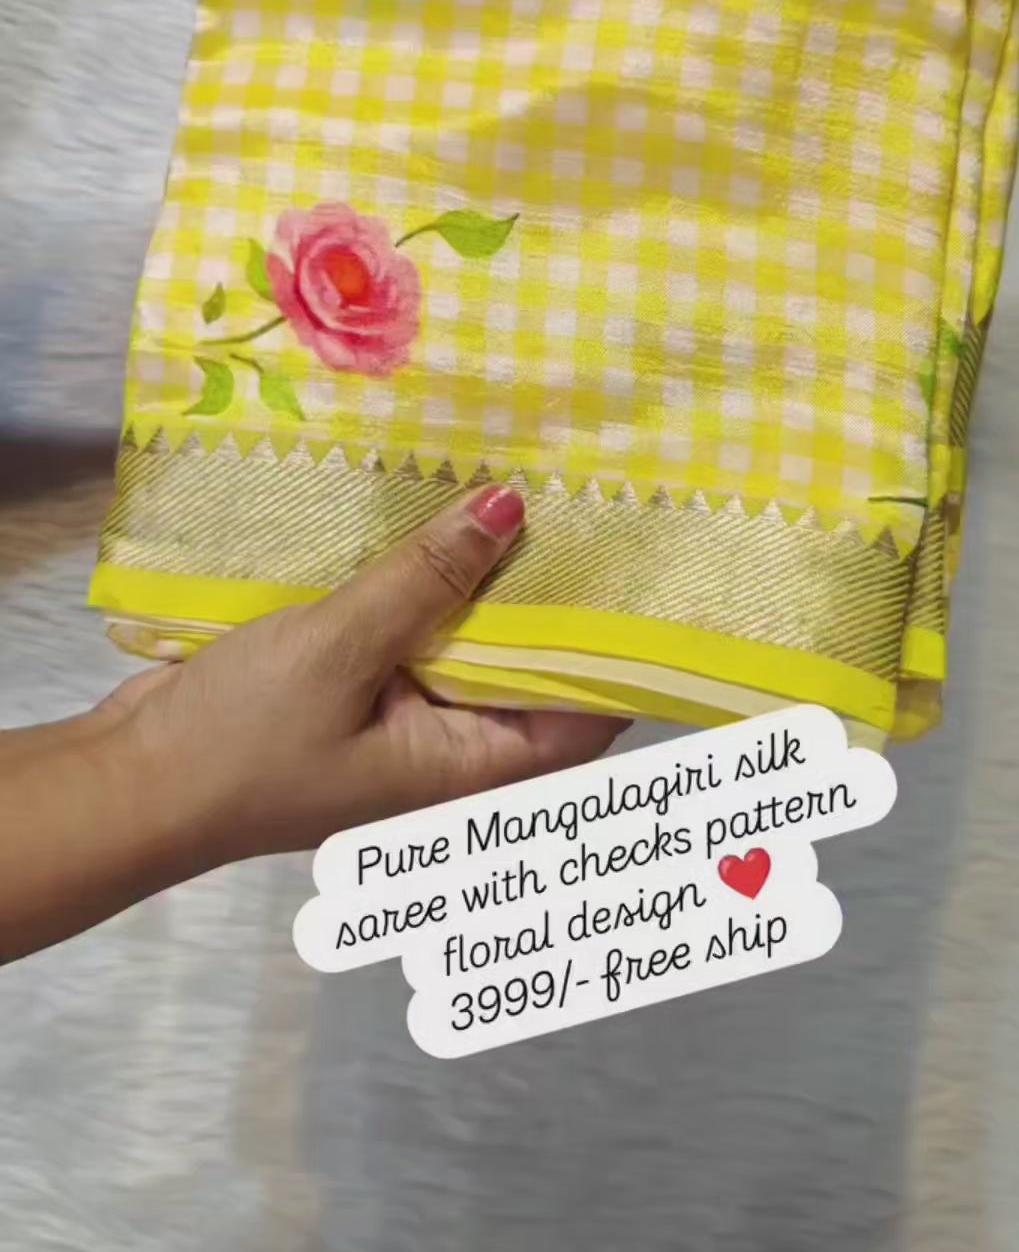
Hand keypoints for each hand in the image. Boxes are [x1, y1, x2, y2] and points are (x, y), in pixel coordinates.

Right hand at [99, 485, 623, 867]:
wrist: (127, 782)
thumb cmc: (241, 741)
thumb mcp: (341, 648)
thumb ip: (427, 580)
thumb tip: (513, 509)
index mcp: (464, 766)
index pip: (581, 717)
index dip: (617, 651)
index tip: (640, 570)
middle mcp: (442, 747)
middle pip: (525, 669)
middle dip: (549, 596)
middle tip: (584, 501)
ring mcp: (392, 718)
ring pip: (462, 641)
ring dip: (480, 578)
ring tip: (520, 488)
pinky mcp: (347, 687)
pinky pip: (404, 630)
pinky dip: (419, 582)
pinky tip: (428, 514)